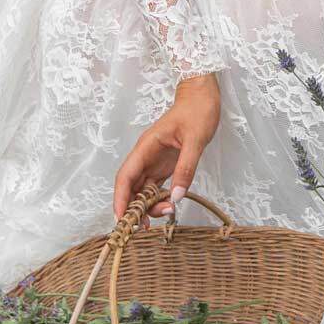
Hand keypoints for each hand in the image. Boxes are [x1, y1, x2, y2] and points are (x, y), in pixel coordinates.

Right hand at [112, 75, 220, 222]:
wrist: (202, 96)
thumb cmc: (197, 111)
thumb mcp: (195, 139)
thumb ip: (186, 168)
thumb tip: (176, 197)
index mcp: (146, 147)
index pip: (126, 176)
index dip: (120, 199)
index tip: (122, 219)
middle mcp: (146, 156)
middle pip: (132, 187)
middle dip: (134, 208)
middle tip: (147, 226)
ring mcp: (154, 161)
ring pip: (143, 189)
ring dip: (148, 206)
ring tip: (167, 214)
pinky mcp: (165, 165)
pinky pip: (156, 186)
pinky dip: (158, 199)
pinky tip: (166, 208)